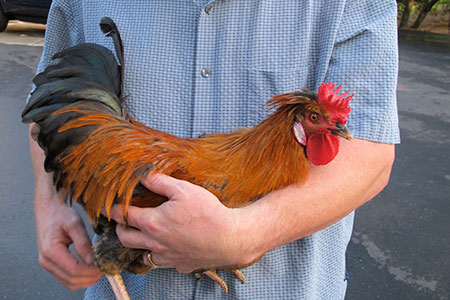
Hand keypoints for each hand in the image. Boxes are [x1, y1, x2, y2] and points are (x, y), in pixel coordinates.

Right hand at [35, 193, 103, 289]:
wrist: (48, 210)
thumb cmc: (61, 214)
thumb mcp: (75, 224)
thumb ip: (84, 243)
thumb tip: (93, 261)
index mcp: (51, 250)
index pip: (74, 269)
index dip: (91, 271)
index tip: (104, 266)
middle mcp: (46, 261)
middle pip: (71, 279)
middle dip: (90, 278)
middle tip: (105, 270)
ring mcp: (47, 264)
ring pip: (69, 283)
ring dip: (86, 281)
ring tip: (100, 271)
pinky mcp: (51, 265)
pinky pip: (66, 279)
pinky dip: (80, 279)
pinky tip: (91, 271)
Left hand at [109, 173, 248, 272]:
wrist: (229, 239)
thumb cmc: (208, 212)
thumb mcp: (183, 189)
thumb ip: (159, 182)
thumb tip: (142, 174)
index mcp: (152, 222)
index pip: (123, 215)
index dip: (113, 209)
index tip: (108, 206)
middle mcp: (154, 243)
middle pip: (125, 238)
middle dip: (119, 228)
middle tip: (122, 221)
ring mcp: (166, 256)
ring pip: (142, 254)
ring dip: (138, 244)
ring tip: (142, 234)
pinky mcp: (179, 265)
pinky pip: (162, 262)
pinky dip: (160, 254)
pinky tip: (168, 245)